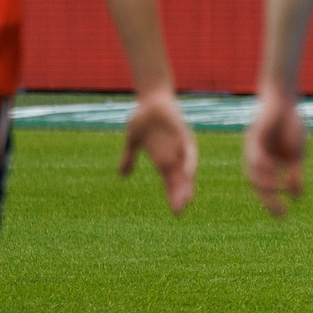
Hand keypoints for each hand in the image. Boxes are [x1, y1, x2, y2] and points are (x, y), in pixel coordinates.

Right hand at [121, 88, 197, 214]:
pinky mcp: (183, 134)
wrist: (150, 98)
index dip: (174, 197)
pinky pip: (189, 151)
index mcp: (163, 159)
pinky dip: (189, 162)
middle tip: (179, 213)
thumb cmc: (143, 118)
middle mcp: (175, 155)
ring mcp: (180, 145)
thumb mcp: (133, 141)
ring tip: (186, 199)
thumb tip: (123, 175)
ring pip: (186, 169)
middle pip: (179, 180)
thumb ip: (129, 158)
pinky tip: (188, 174)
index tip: (177, 214)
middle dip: (180, 196)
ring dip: (186, 183)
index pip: (171, 183)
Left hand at [243, 88, 306, 216]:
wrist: (284, 100)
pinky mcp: (253, 137)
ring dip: (266, 183)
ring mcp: (253, 149)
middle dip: (268, 199)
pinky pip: (254, 155)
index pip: (267, 189)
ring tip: (278, 190)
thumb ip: (295, 174)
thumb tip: (297, 198)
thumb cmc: (290, 125)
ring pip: (253, 173)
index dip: (273, 203)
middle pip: (258, 185)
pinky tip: (274, 169)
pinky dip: (263, 165)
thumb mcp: (296, 154)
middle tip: (280, 213)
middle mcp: (256, 160)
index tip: (283, 217)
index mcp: (267, 165)